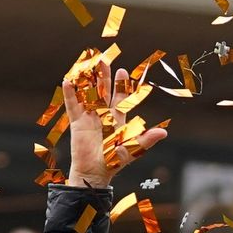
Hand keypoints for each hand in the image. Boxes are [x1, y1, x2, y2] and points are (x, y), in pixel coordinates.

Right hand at [62, 58, 168, 189]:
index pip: (119, 98)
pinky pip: (73, 105)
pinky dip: (70, 94)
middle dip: (103, 76)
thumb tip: (164, 132)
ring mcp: (89, 117)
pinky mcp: (77, 123)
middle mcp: (103, 115)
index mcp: (117, 119)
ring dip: (86, 81)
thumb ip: (146, 139)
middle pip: (102, 91)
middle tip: (102, 59)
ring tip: (84, 65)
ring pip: (87, 94)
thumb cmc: (114, 162)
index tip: (122, 70)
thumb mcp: (132, 149)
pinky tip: (67, 82)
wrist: (95, 172)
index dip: (121, 85)